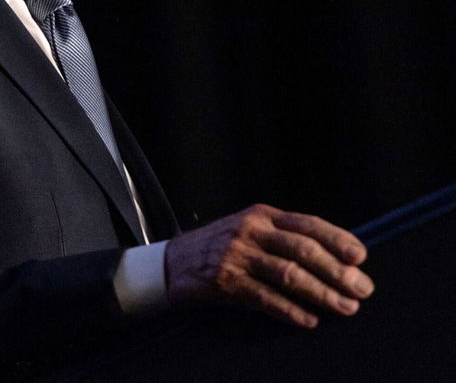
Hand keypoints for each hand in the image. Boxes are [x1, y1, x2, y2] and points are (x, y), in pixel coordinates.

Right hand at [164, 203, 373, 327]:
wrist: (173, 263)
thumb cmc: (219, 247)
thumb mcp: (249, 230)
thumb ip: (283, 237)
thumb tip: (334, 258)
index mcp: (262, 215)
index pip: (308, 224)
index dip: (337, 239)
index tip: (360, 256)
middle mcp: (250, 231)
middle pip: (303, 250)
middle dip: (337, 271)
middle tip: (362, 289)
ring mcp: (237, 256)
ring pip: (289, 274)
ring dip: (322, 293)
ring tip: (345, 308)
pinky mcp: (226, 282)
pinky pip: (265, 298)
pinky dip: (290, 310)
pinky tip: (308, 320)